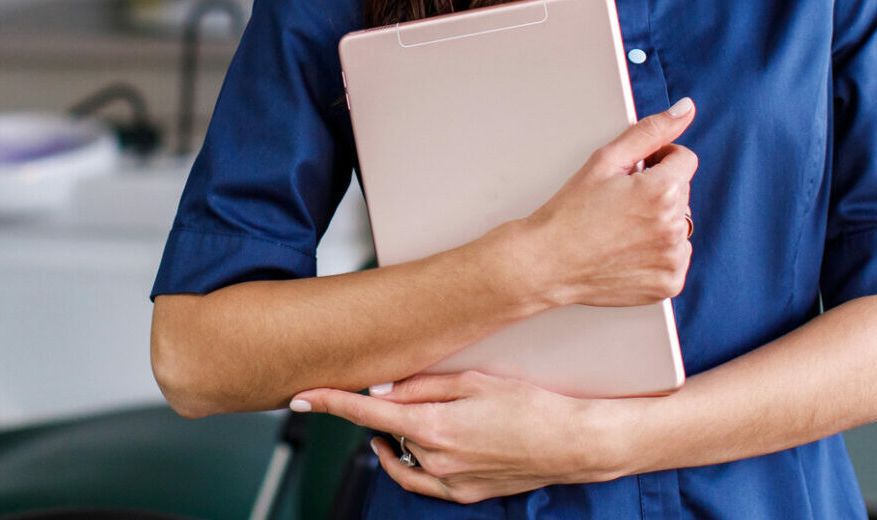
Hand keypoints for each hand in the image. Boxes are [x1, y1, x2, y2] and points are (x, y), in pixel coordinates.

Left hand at [291, 372, 614, 503]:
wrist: (574, 444)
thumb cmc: (532, 405)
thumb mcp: (474, 381)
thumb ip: (423, 386)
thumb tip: (382, 391)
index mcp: (433, 428)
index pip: (366, 415)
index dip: (330, 403)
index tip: (302, 396)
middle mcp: (436, 461)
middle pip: (388, 433)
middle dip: (388, 413)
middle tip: (406, 391)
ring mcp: (450, 483)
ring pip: (406, 456)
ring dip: (403, 437)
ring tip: (422, 415)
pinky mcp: (465, 495)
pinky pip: (425, 479)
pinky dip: (417, 460)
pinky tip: (431, 443)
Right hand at [507, 98, 697, 307]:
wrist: (546, 262)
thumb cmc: (570, 211)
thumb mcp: (606, 161)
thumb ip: (651, 131)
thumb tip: (686, 109)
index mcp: (663, 190)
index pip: (684, 159)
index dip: (657, 161)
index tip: (633, 174)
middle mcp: (675, 226)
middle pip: (681, 193)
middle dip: (657, 192)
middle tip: (618, 204)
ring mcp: (673, 258)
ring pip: (679, 226)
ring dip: (659, 223)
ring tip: (620, 230)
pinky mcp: (669, 283)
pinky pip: (675, 257)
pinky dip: (657, 254)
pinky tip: (627, 251)